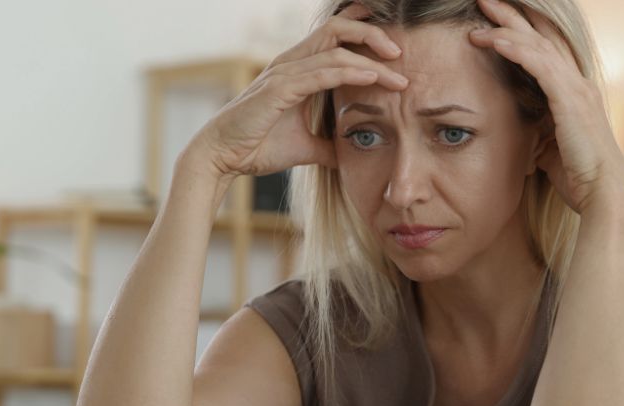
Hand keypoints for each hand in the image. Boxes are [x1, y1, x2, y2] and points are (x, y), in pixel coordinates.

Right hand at [191, 2, 408, 178]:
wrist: (223, 158)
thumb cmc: (257, 147)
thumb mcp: (306, 147)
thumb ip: (330, 146)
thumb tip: (352, 156)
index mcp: (296, 69)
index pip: (333, 36)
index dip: (362, 29)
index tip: (393, 45)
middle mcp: (291, 63)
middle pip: (337, 29)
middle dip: (372, 35)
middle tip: (400, 52)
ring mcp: (284, 73)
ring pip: (335, 49)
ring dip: (370, 58)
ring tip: (397, 70)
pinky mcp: (280, 90)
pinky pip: (323, 73)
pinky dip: (351, 73)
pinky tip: (373, 79)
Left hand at [468, 0, 623, 214]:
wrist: (602, 194)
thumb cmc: (579, 178)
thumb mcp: (550, 150)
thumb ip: (538, 135)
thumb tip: (522, 137)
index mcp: (574, 93)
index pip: (547, 50)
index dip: (523, 31)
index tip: (496, 19)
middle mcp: (578, 83)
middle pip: (542, 36)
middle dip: (513, 15)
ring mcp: (575, 88)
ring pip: (537, 44)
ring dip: (507, 26)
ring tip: (482, 10)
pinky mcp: (569, 99)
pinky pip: (537, 64)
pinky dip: (514, 49)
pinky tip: (494, 39)